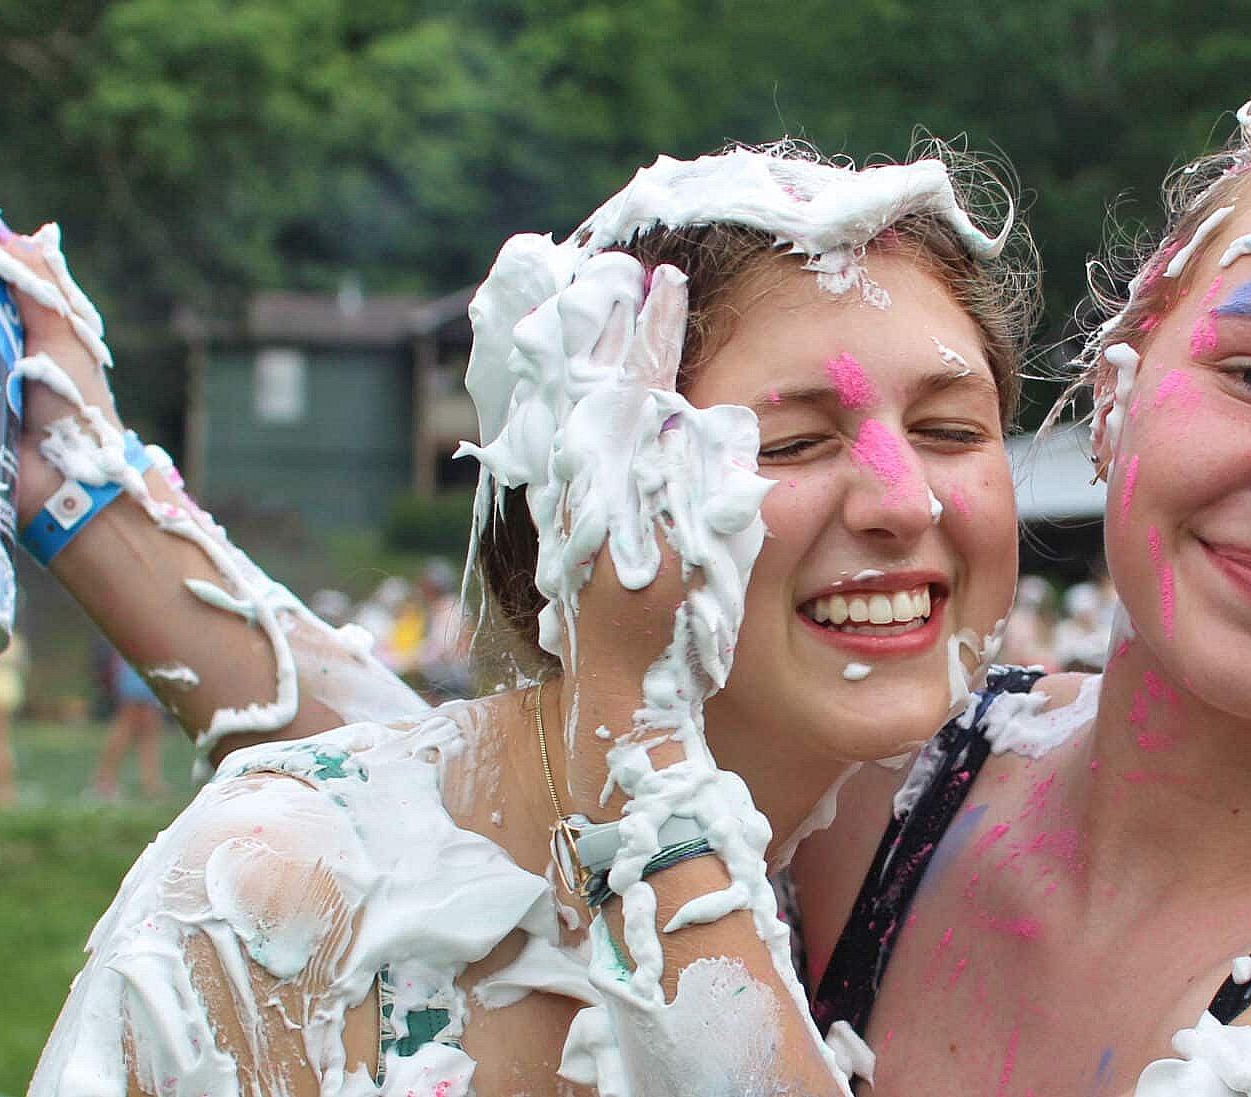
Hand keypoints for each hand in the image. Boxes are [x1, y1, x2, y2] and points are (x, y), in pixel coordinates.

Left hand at [473, 251, 767, 732]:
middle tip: (603, 269)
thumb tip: (694, 419)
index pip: (642, 383)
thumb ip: (703, 483)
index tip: (663, 281)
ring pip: (558, 405)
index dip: (657, 330)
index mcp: (627, 476)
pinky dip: (548, 397)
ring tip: (567, 298)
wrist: (619, 687)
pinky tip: (550, 377)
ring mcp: (564, 497)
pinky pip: (547, 440)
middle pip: (586, 380)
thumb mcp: (703, 550)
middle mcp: (585, 479)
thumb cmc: (676, 628)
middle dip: (599, 323)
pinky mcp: (555, 519)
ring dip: (566, 350)